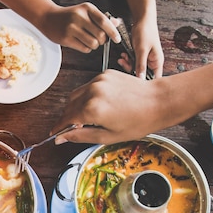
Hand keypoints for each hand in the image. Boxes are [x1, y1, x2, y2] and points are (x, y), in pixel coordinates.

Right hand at [39, 3, 120, 52]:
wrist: (48, 18)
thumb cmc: (70, 16)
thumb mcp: (85, 12)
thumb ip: (101, 18)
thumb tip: (117, 23)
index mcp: (86, 8)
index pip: (104, 21)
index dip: (113, 32)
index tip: (117, 39)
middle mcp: (79, 17)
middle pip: (100, 35)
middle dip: (102, 40)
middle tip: (99, 39)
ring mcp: (71, 28)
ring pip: (93, 43)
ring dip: (94, 45)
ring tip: (89, 41)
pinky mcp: (66, 38)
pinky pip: (84, 48)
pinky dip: (86, 48)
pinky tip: (82, 43)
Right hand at [52, 69, 169, 143]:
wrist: (158, 101)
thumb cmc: (138, 122)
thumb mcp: (108, 136)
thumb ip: (80, 136)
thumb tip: (61, 138)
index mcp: (92, 109)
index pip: (66, 119)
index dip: (59, 128)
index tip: (54, 134)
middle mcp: (92, 92)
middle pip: (69, 106)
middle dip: (68, 118)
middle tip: (75, 128)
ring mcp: (98, 80)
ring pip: (76, 94)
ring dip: (77, 106)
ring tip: (89, 117)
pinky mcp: (105, 74)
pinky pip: (89, 86)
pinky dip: (89, 96)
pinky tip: (101, 104)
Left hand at [118, 16, 163, 78]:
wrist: (142, 19)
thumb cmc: (146, 31)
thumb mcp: (142, 49)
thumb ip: (141, 65)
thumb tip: (140, 79)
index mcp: (157, 61)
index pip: (154, 78)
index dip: (145, 83)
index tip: (135, 84)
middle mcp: (152, 61)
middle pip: (142, 74)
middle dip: (132, 70)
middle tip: (125, 63)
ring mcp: (146, 58)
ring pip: (135, 68)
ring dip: (128, 63)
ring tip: (123, 57)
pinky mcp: (140, 54)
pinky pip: (133, 61)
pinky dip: (127, 59)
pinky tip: (124, 55)